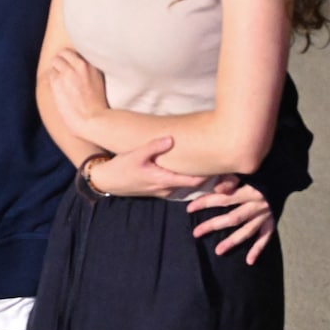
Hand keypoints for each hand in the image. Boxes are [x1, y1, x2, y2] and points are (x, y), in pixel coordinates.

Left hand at [48, 48, 107, 135]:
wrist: (93, 121)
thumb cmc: (97, 105)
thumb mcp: (98, 81)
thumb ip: (89, 69)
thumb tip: (78, 62)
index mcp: (92, 65)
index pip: (75, 51)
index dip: (72, 60)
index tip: (72, 68)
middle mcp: (80, 65)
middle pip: (63, 53)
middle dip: (62, 61)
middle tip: (64, 73)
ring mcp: (68, 72)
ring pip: (55, 61)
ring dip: (57, 70)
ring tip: (62, 82)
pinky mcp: (57, 82)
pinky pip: (51, 74)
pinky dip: (53, 80)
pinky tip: (60, 90)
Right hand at [93, 136, 208, 198]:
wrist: (108, 181)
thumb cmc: (122, 167)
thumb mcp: (136, 155)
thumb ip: (154, 147)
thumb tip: (171, 139)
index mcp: (164, 180)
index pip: (193, 181)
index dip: (208, 175)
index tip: (221, 166)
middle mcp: (166, 188)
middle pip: (192, 184)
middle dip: (205, 175)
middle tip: (218, 162)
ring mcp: (162, 190)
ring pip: (184, 184)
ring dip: (194, 176)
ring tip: (206, 163)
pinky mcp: (157, 188)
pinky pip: (176, 184)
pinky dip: (183, 177)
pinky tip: (186, 167)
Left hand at [186, 177, 274, 264]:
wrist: (286, 173)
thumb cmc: (263, 169)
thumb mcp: (248, 170)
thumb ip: (231, 178)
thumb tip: (217, 188)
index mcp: (248, 191)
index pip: (222, 199)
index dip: (205, 203)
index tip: (189, 208)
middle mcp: (255, 206)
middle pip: (232, 218)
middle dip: (213, 226)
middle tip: (196, 233)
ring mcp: (264, 216)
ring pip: (246, 231)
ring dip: (232, 241)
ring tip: (218, 251)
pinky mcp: (272, 221)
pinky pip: (265, 238)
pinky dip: (258, 249)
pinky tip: (249, 261)